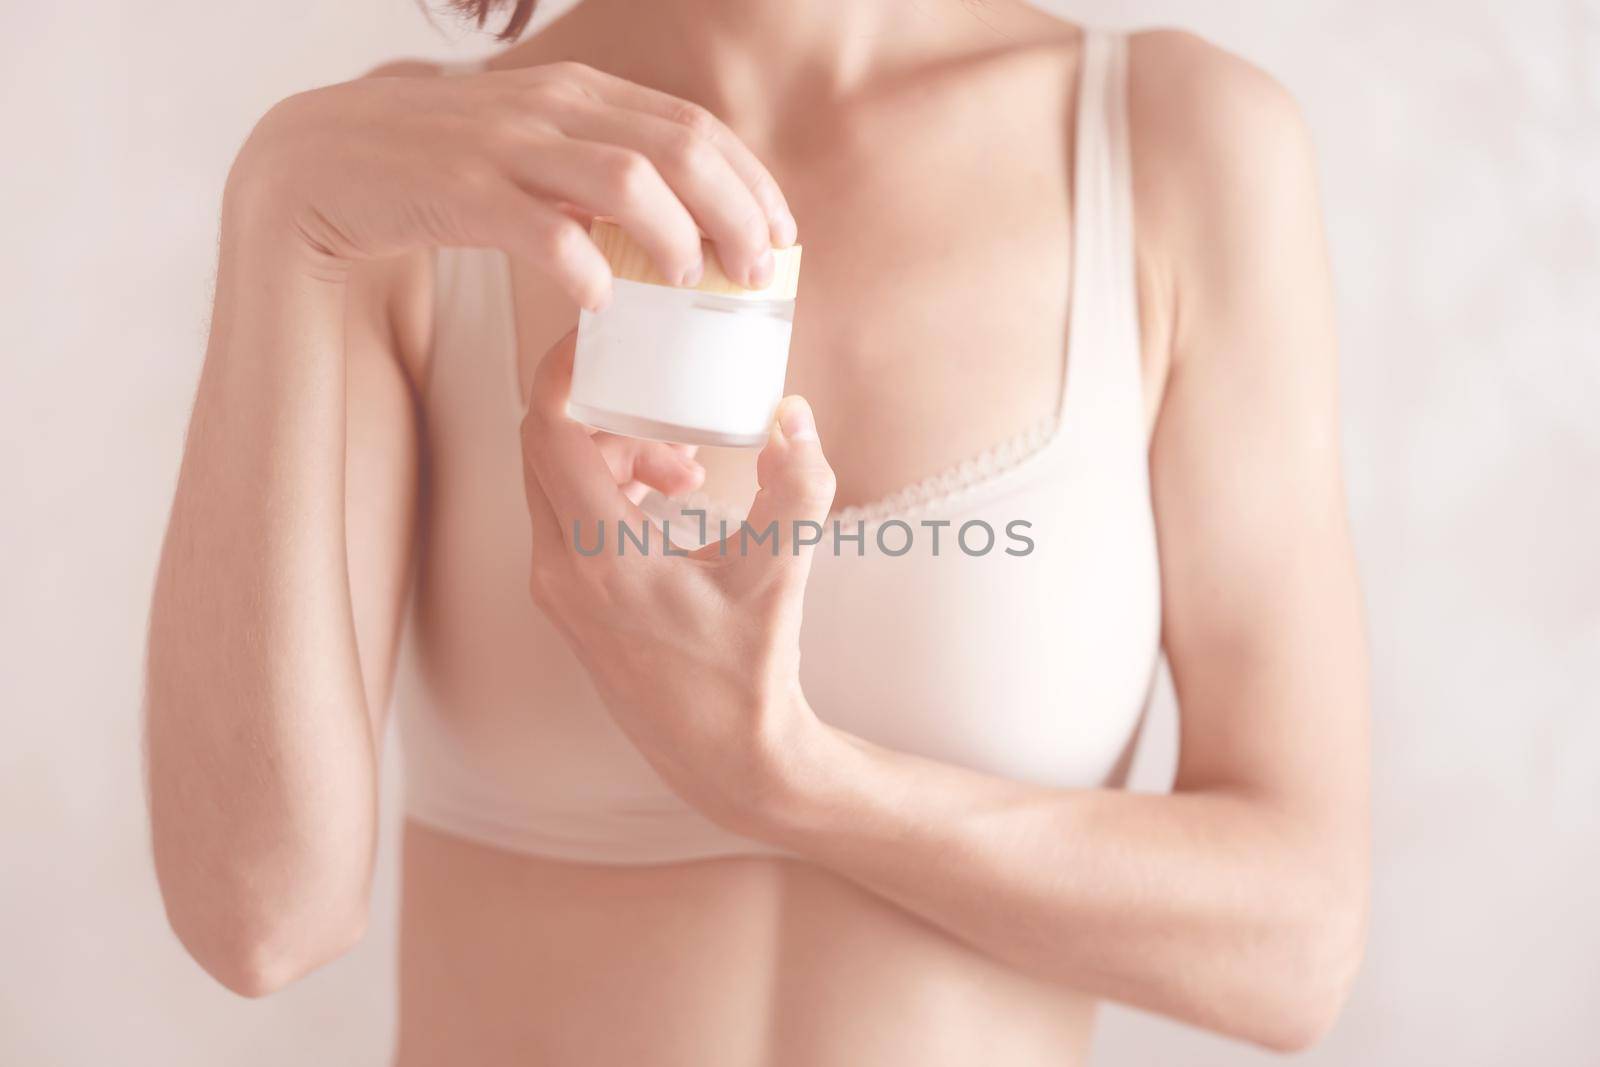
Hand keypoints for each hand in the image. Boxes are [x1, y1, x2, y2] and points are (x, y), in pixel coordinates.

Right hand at [227, 61, 796, 303]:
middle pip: (678, 147)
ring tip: (694, 285)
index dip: (749, 180)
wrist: (320, 165)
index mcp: (579, 94)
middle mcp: (551, 108)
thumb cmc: (440, 171)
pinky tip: (601, 305)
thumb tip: (674, 223)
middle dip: (736, 210)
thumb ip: (595, 174)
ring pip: (624, 178)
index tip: (782, 235)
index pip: (692, 125)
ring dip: (675, 235)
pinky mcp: (458, 192)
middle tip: (758, 272)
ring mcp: (505, 146)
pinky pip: (539, 229)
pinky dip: (582, 267)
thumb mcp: (532, 153)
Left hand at [518, 332, 836, 834]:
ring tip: (686, 461)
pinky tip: (672, 497)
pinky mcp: (569, 604)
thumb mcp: (782, 572)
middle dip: (605, 409)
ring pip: (554, 481)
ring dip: (612, 450)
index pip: (548, 429)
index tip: (604, 333)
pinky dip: (608, 487)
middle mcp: (559, 570)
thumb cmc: (751, 673)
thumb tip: (791, 414)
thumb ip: (797, 486)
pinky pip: (566, 516)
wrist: (729, 760)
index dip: (566, 368)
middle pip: (546, 446)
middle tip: (663, 394)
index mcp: (599, 555)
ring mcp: (557, 591)